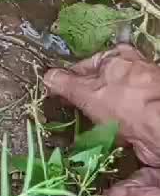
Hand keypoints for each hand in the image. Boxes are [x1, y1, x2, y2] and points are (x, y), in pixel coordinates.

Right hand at [44, 44, 159, 166]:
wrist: (159, 128)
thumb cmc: (122, 101)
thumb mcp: (86, 91)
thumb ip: (64, 83)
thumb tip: (47, 76)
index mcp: (115, 56)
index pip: (84, 65)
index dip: (68, 80)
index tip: (57, 94)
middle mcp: (131, 70)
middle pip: (100, 86)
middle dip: (86, 102)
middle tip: (72, 114)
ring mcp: (141, 94)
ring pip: (111, 106)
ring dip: (99, 120)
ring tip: (87, 130)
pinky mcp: (147, 116)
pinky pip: (122, 123)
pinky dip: (113, 131)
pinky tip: (105, 139)